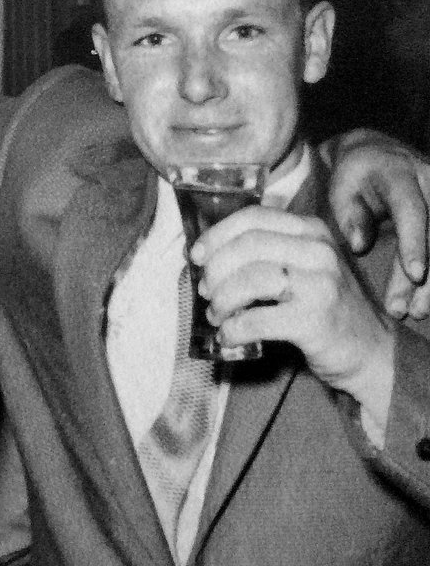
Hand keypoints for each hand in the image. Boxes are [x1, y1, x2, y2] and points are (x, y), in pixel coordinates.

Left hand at [191, 205, 396, 426]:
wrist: (370, 349)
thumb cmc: (323, 305)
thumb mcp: (303, 265)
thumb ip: (265, 252)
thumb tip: (203, 254)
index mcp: (311, 230)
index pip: (253, 217)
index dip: (217, 234)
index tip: (196, 256)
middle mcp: (319, 251)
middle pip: (247, 246)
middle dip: (215, 269)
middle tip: (207, 292)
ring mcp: (320, 284)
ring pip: (249, 279)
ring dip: (221, 300)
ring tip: (217, 315)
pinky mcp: (314, 320)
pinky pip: (256, 320)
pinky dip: (233, 329)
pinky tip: (229, 336)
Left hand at [325, 128, 429, 318]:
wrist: (377, 153)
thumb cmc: (354, 176)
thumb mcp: (342, 187)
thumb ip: (349, 214)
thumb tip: (359, 246)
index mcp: (402, 174)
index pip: (412, 211)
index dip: (415, 243)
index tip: (415, 274)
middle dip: (426, 277)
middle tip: (407, 310)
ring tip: (416, 312)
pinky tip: (426, 299)